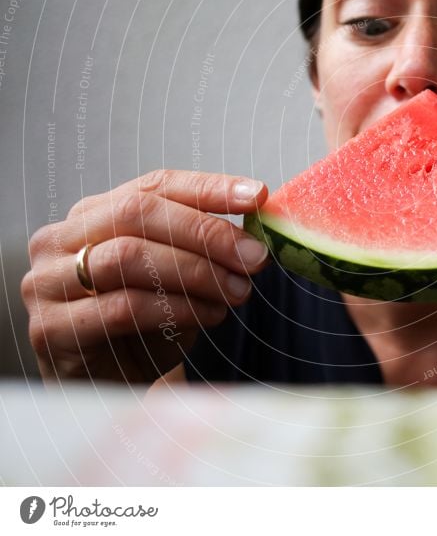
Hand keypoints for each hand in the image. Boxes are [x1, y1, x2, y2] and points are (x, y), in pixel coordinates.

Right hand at [22, 170, 268, 383]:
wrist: (110, 384)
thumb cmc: (146, 322)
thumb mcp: (176, 274)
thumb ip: (203, 246)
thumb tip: (255, 231)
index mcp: (95, 212)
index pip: (155, 185)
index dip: (208, 187)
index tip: (255, 195)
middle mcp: (61, 239)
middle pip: (139, 213)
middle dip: (206, 233)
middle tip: (254, 256)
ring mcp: (48, 282)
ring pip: (129, 258)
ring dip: (196, 273)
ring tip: (237, 291)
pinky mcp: (50, 328)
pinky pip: (122, 308)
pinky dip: (176, 308)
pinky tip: (210, 315)